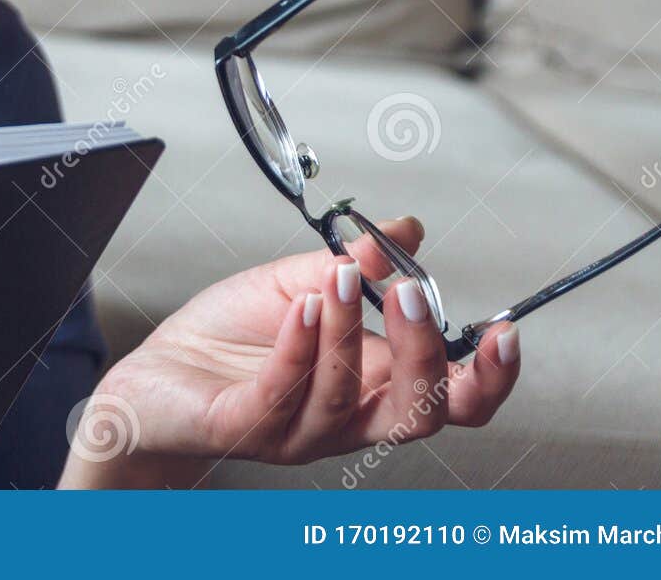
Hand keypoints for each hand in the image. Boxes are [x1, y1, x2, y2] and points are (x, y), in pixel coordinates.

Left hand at [58, 217, 520, 487]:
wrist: (156, 376)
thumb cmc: (227, 340)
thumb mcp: (296, 283)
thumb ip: (354, 263)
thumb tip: (407, 229)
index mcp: (371, 383)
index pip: (450, 398)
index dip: (487, 377)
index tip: (504, 331)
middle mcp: (344, 416)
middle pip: (417, 413)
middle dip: (427, 357)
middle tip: (416, 296)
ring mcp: (297, 430)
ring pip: (344, 398)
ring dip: (349, 332)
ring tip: (340, 280)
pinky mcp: (245, 427)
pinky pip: (282, 396)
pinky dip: (300, 349)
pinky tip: (304, 308)